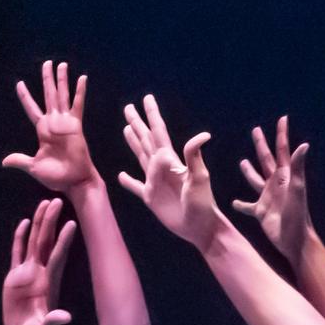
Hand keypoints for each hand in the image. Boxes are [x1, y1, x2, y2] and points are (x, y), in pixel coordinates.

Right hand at [0, 198, 76, 324]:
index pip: (57, 257)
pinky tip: (24, 223)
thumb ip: (53, 323)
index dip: (64, 241)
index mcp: (49, 285)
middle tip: (57, 201)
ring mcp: (28, 275)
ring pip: (34, 243)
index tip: (71, 223)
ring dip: (39, 224)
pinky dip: (20, 239)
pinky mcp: (14, 279)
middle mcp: (41, 275)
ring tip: (44, 204)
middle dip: (51, 222)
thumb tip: (65, 317)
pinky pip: (17, 254)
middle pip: (46, 243)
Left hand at [4, 59, 99, 195]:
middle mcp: (53, 123)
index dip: (26, 96)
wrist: (74, 181)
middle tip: (47, 63)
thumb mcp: (34, 167)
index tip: (19, 83)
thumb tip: (4, 162)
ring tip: (61, 65)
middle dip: (47, 79)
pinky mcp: (76, 125)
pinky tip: (81, 79)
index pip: (31, 109)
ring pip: (62, 95)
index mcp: (42, 130)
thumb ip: (20, 160)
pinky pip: (77, 105)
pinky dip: (80, 92)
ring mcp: (65, 122)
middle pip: (48, 95)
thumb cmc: (56, 177)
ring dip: (61, 80)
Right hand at [114, 96, 223, 244]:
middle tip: (128, 108)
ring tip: (126, 129)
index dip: (152, 115)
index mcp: (170, 159)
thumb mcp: (200, 177)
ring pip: (140, 156)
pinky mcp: (150, 198)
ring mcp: (154, 182)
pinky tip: (121, 175)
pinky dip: (127, 181)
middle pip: (145, 140)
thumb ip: (194, 156)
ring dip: (133, 143)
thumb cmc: (202, 203)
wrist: (199, 226)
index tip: (147, 98)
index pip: (158, 132)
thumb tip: (203, 134)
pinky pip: (135, 186)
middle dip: (137, 123)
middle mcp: (161, 167)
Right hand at [231, 117, 315, 257]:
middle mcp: (276, 184)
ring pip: (256, 179)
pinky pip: (248, 206)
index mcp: (285, 176)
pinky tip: (233, 202)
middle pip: (266, 159)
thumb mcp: (297, 189)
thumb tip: (304, 144)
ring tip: (242, 161)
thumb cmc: (297, 215)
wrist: (294, 240)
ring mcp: (268, 197)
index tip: (283, 118)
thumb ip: (298, 167)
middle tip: (256, 130)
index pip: (282, 150)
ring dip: (249, 170)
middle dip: (262, 145)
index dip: (282, 134)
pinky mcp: (261, 211)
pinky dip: (241, 204)